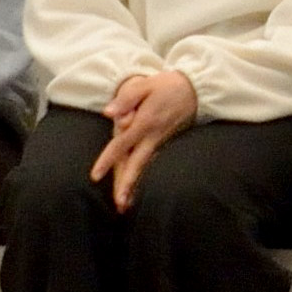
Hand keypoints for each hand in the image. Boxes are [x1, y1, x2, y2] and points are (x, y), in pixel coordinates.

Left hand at [93, 64, 198, 209]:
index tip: (95, 176)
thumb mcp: (144, 85)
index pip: (121, 145)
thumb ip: (125, 99)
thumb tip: (108, 113)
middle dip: (128, 185)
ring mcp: (161, 141)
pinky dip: (145, 178)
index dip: (107, 160)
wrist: (196, 89)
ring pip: (145, 167)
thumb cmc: (167, 85)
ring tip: (125, 206)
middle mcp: (153, 136)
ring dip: (136, 186)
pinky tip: (137, 190)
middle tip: (120, 206)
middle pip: (137, 164)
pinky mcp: (166, 142)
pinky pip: (152, 163)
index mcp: (144, 123)